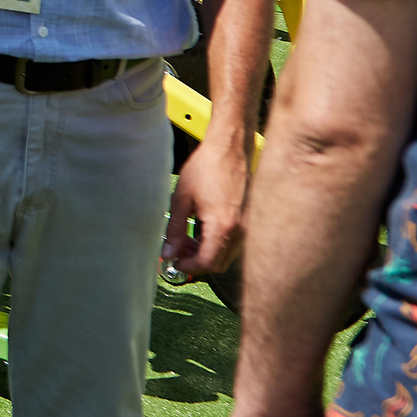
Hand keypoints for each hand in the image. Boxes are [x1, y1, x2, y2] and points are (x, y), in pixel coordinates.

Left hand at [165, 127, 252, 277]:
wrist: (229, 149)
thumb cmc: (206, 168)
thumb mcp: (181, 199)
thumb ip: (174, 229)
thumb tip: (168, 251)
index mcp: (223, 226)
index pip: (208, 263)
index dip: (189, 267)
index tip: (175, 262)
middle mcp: (240, 230)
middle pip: (218, 263)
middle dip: (196, 261)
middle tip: (177, 249)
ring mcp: (247, 226)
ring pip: (226, 254)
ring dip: (206, 251)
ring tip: (186, 235)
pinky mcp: (248, 220)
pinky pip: (233, 242)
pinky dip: (216, 242)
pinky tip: (201, 227)